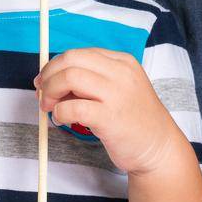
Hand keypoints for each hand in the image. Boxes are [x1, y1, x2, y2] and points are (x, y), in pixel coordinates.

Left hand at [35, 48, 186, 175]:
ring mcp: (116, 94)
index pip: (79, 53)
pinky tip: (62, 119)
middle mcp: (121, 73)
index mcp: (122, 62)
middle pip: (71, 59)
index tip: (45, 80)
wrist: (159, 147)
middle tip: (42, 93)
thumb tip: (50, 79)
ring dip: (50, 92)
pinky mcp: (110, 118)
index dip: (55, 66)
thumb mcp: (118, 89)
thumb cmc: (134, 119)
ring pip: (69, 77)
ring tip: (50, 107)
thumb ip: (90, 81)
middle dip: (49, 75)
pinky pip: (72, 107)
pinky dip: (59, 112)